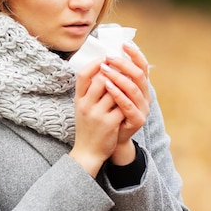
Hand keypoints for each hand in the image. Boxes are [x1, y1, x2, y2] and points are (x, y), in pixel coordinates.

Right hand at [70, 59, 124, 176]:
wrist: (88, 152)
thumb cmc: (87, 126)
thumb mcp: (82, 107)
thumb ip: (89, 90)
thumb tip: (103, 67)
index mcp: (78, 99)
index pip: (83, 75)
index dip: (95, 63)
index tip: (106, 58)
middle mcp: (85, 105)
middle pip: (102, 80)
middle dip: (115, 73)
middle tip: (124, 69)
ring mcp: (97, 115)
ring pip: (115, 91)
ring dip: (124, 86)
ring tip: (130, 83)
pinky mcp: (109, 123)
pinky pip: (123, 106)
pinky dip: (128, 102)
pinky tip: (132, 100)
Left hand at [100, 43, 150, 162]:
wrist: (110, 139)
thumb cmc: (110, 112)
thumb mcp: (112, 92)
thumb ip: (114, 76)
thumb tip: (106, 54)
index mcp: (142, 87)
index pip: (142, 66)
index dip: (135, 54)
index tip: (123, 44)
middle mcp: (145, 96)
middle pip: (139, 75)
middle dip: (123, 63)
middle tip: (108, 57)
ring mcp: (143, 108)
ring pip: (133, 88)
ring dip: (118, 76)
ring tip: (104, 68)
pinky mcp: (137, 120)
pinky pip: (127, 104)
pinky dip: (117, 93)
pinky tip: (107, 85)